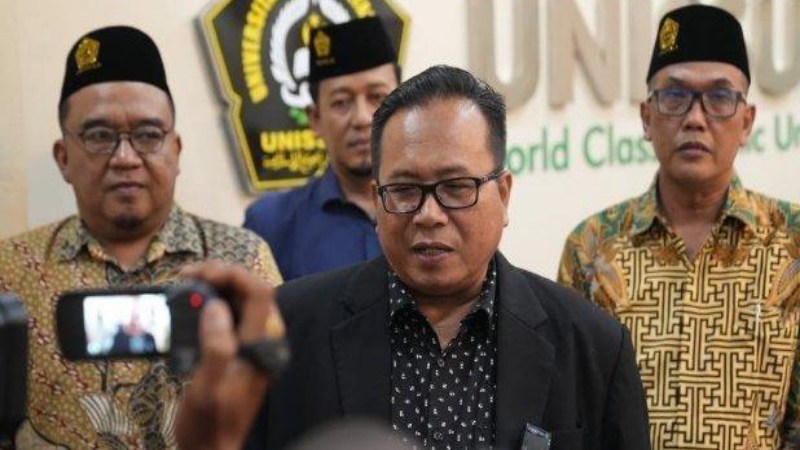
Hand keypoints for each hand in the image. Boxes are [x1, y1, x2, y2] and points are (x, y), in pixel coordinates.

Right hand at [174, 261, 283, 449]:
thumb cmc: (209, 425)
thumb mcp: (206, 390)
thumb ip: (215, 349)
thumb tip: (216, 308)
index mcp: (259, 346)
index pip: (259, 292)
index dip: (233, 274)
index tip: (200, 273)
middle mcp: (261, 340)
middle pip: (250, 290)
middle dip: (221, 275)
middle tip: (186, 276)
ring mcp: (251, 343)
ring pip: (240, 300)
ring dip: (215, 286)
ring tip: (185, 285)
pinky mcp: (239, 348)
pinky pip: (230, 314)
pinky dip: (211, 302)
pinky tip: (190, 304)